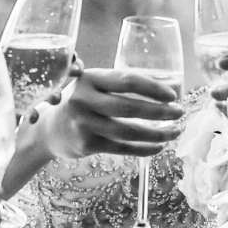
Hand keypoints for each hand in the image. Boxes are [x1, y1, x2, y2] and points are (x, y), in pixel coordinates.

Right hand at [43, 67, 181, 160]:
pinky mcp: (86, 145)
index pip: (127, 80)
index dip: (153, 87)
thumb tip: (168, 88)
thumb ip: (120, 83)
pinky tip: (158, 147)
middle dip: (159, 112)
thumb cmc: (81, 102)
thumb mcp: (92, 84)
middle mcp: (84, 100)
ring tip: (174, 131)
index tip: (172, 95)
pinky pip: (122, 148)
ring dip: (156, 133)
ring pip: (128, 131)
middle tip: (179, 113)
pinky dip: (143, 149)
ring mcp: (84, 124)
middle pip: (129, 107)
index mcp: (90, 78)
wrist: (49, 129)